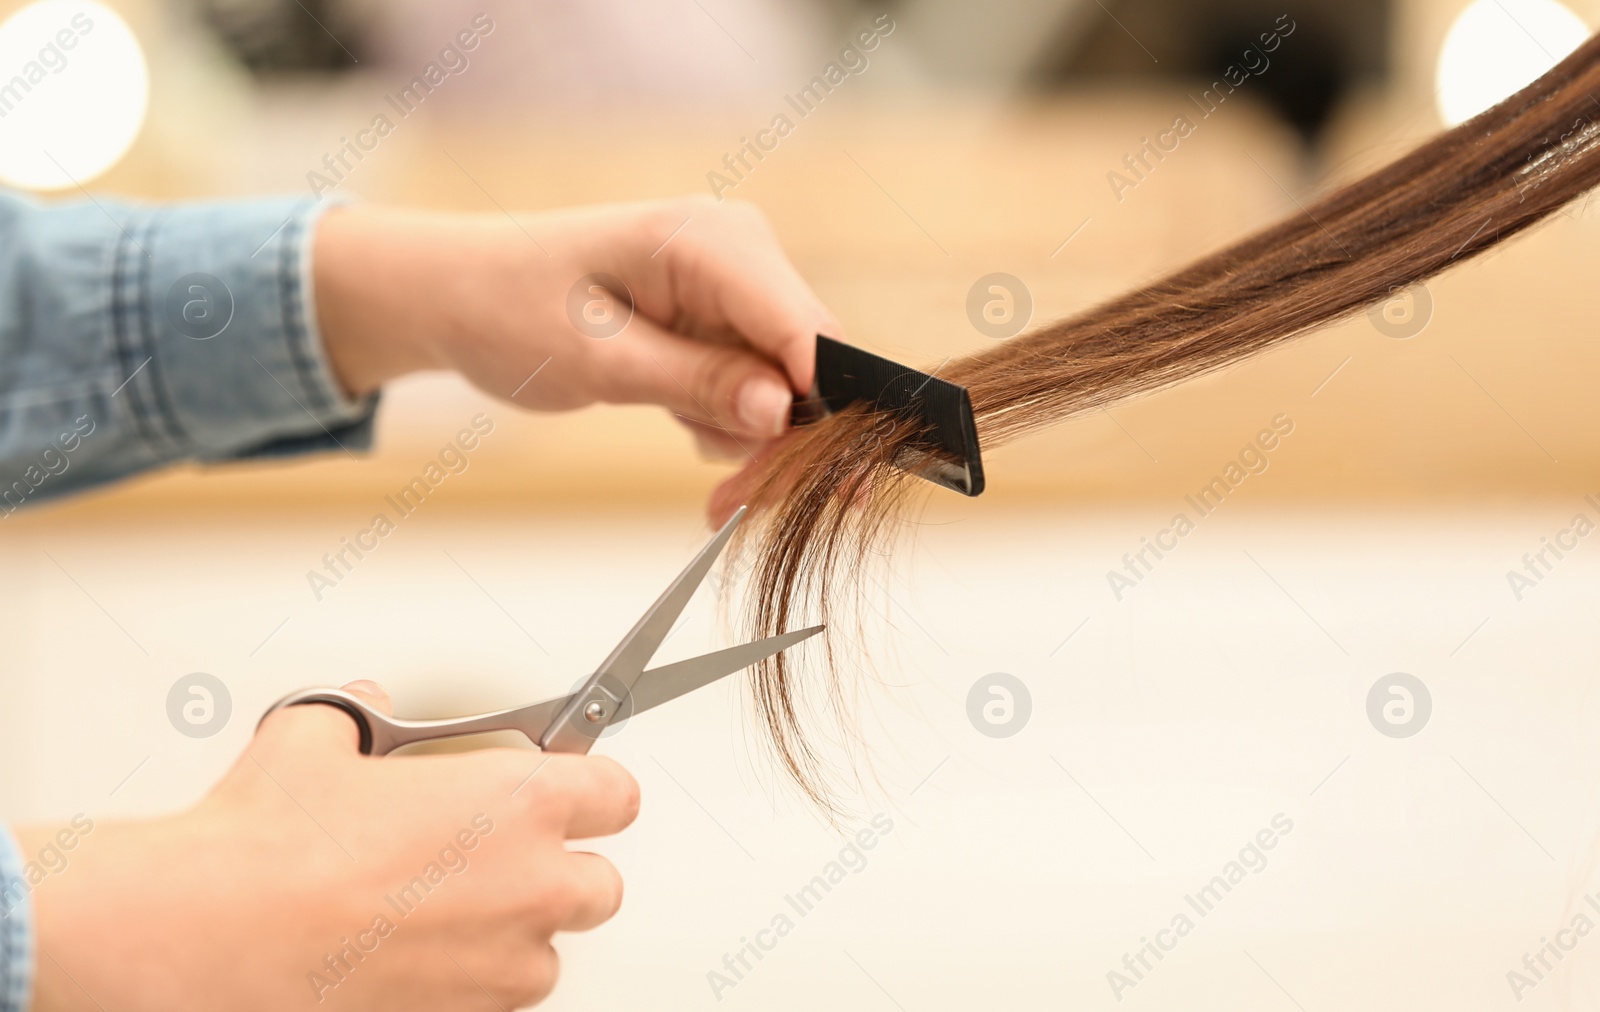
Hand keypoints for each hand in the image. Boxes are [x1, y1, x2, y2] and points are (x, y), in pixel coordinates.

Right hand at [22, 681, 638, 1010]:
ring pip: (543, 955)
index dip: (591, 791)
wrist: (208, 938)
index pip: (617, 795)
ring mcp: (503, 965)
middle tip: (498, 863)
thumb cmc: (266, 846)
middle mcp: (531, 885)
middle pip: (599, 886)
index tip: (569, 794)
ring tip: (436, 919)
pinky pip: (490, 1002)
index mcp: (520, 803)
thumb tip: (365, 706)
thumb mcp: (315, 735)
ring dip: (508, 938)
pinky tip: (405, 959)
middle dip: (559, 873)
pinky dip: (463, 984)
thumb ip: (361, 713)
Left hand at [314, 196, 840, 480]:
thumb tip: (782, 408)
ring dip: (754, 448)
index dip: (824, 407)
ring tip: (706, 491)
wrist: (462, 296)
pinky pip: (765, 387)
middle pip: (812, 365)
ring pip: (794, 387)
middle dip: (780, 445)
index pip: (806, 327)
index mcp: (711, 240)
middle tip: (728, 509)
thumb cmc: (508, 308)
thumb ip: (696, 381)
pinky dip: (734, 428)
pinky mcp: (726, 316)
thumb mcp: (596, 359)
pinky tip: (685, 432)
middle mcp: (740, 251)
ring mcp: (737, 285)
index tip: (820, 483)